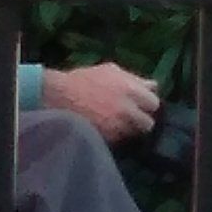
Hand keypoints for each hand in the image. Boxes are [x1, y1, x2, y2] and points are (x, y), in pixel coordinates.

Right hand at [42, 60, 160, 142]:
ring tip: (116, 125)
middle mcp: (129, 109)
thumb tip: (153, 85)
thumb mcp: (109, 71)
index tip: (140, 105)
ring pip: (134, 134)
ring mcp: (118, 126)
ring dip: (128, 130)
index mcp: (132, 90)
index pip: (154, 103)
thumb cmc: (82, 80)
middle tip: (130, 118)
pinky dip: (114, 136)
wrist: (57, 97)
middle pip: (148, 123)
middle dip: (141, 120)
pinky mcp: (107, 138)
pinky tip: (105, 130)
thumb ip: (134, 79)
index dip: (147, 105)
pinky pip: (119, 140)